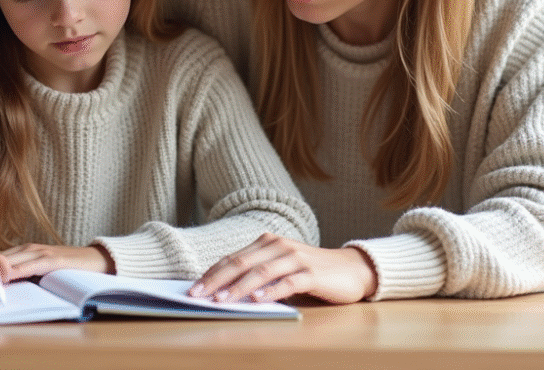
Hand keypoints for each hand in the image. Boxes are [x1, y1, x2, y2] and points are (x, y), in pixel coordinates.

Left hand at [1, 243, 112, 279]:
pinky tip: (6, 278)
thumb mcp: (40, 270)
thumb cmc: (67, 267)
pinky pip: (31, 266)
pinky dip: (17, 272)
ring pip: (11, 260)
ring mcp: (41, 252)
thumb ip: (22, 274)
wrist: (96, 260)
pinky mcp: (53, 259)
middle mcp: (29, 249)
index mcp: (24, 251)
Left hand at [188, 233, 377, 304]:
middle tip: (198, 296)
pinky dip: (271, 292)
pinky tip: (258, 301)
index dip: (211, 274)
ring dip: (238, 288)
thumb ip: (256, 274)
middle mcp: (279, 246)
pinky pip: (288, 282)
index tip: (192, 289)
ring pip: (261, 272)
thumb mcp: (279, 268)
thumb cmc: (310, 271)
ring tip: (222, 300)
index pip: (232, 258)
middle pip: (241, 263)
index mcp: (267, 242)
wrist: (351, 269)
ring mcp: (295, 258)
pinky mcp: (311, 273)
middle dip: (216, 280)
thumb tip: (222, 291)